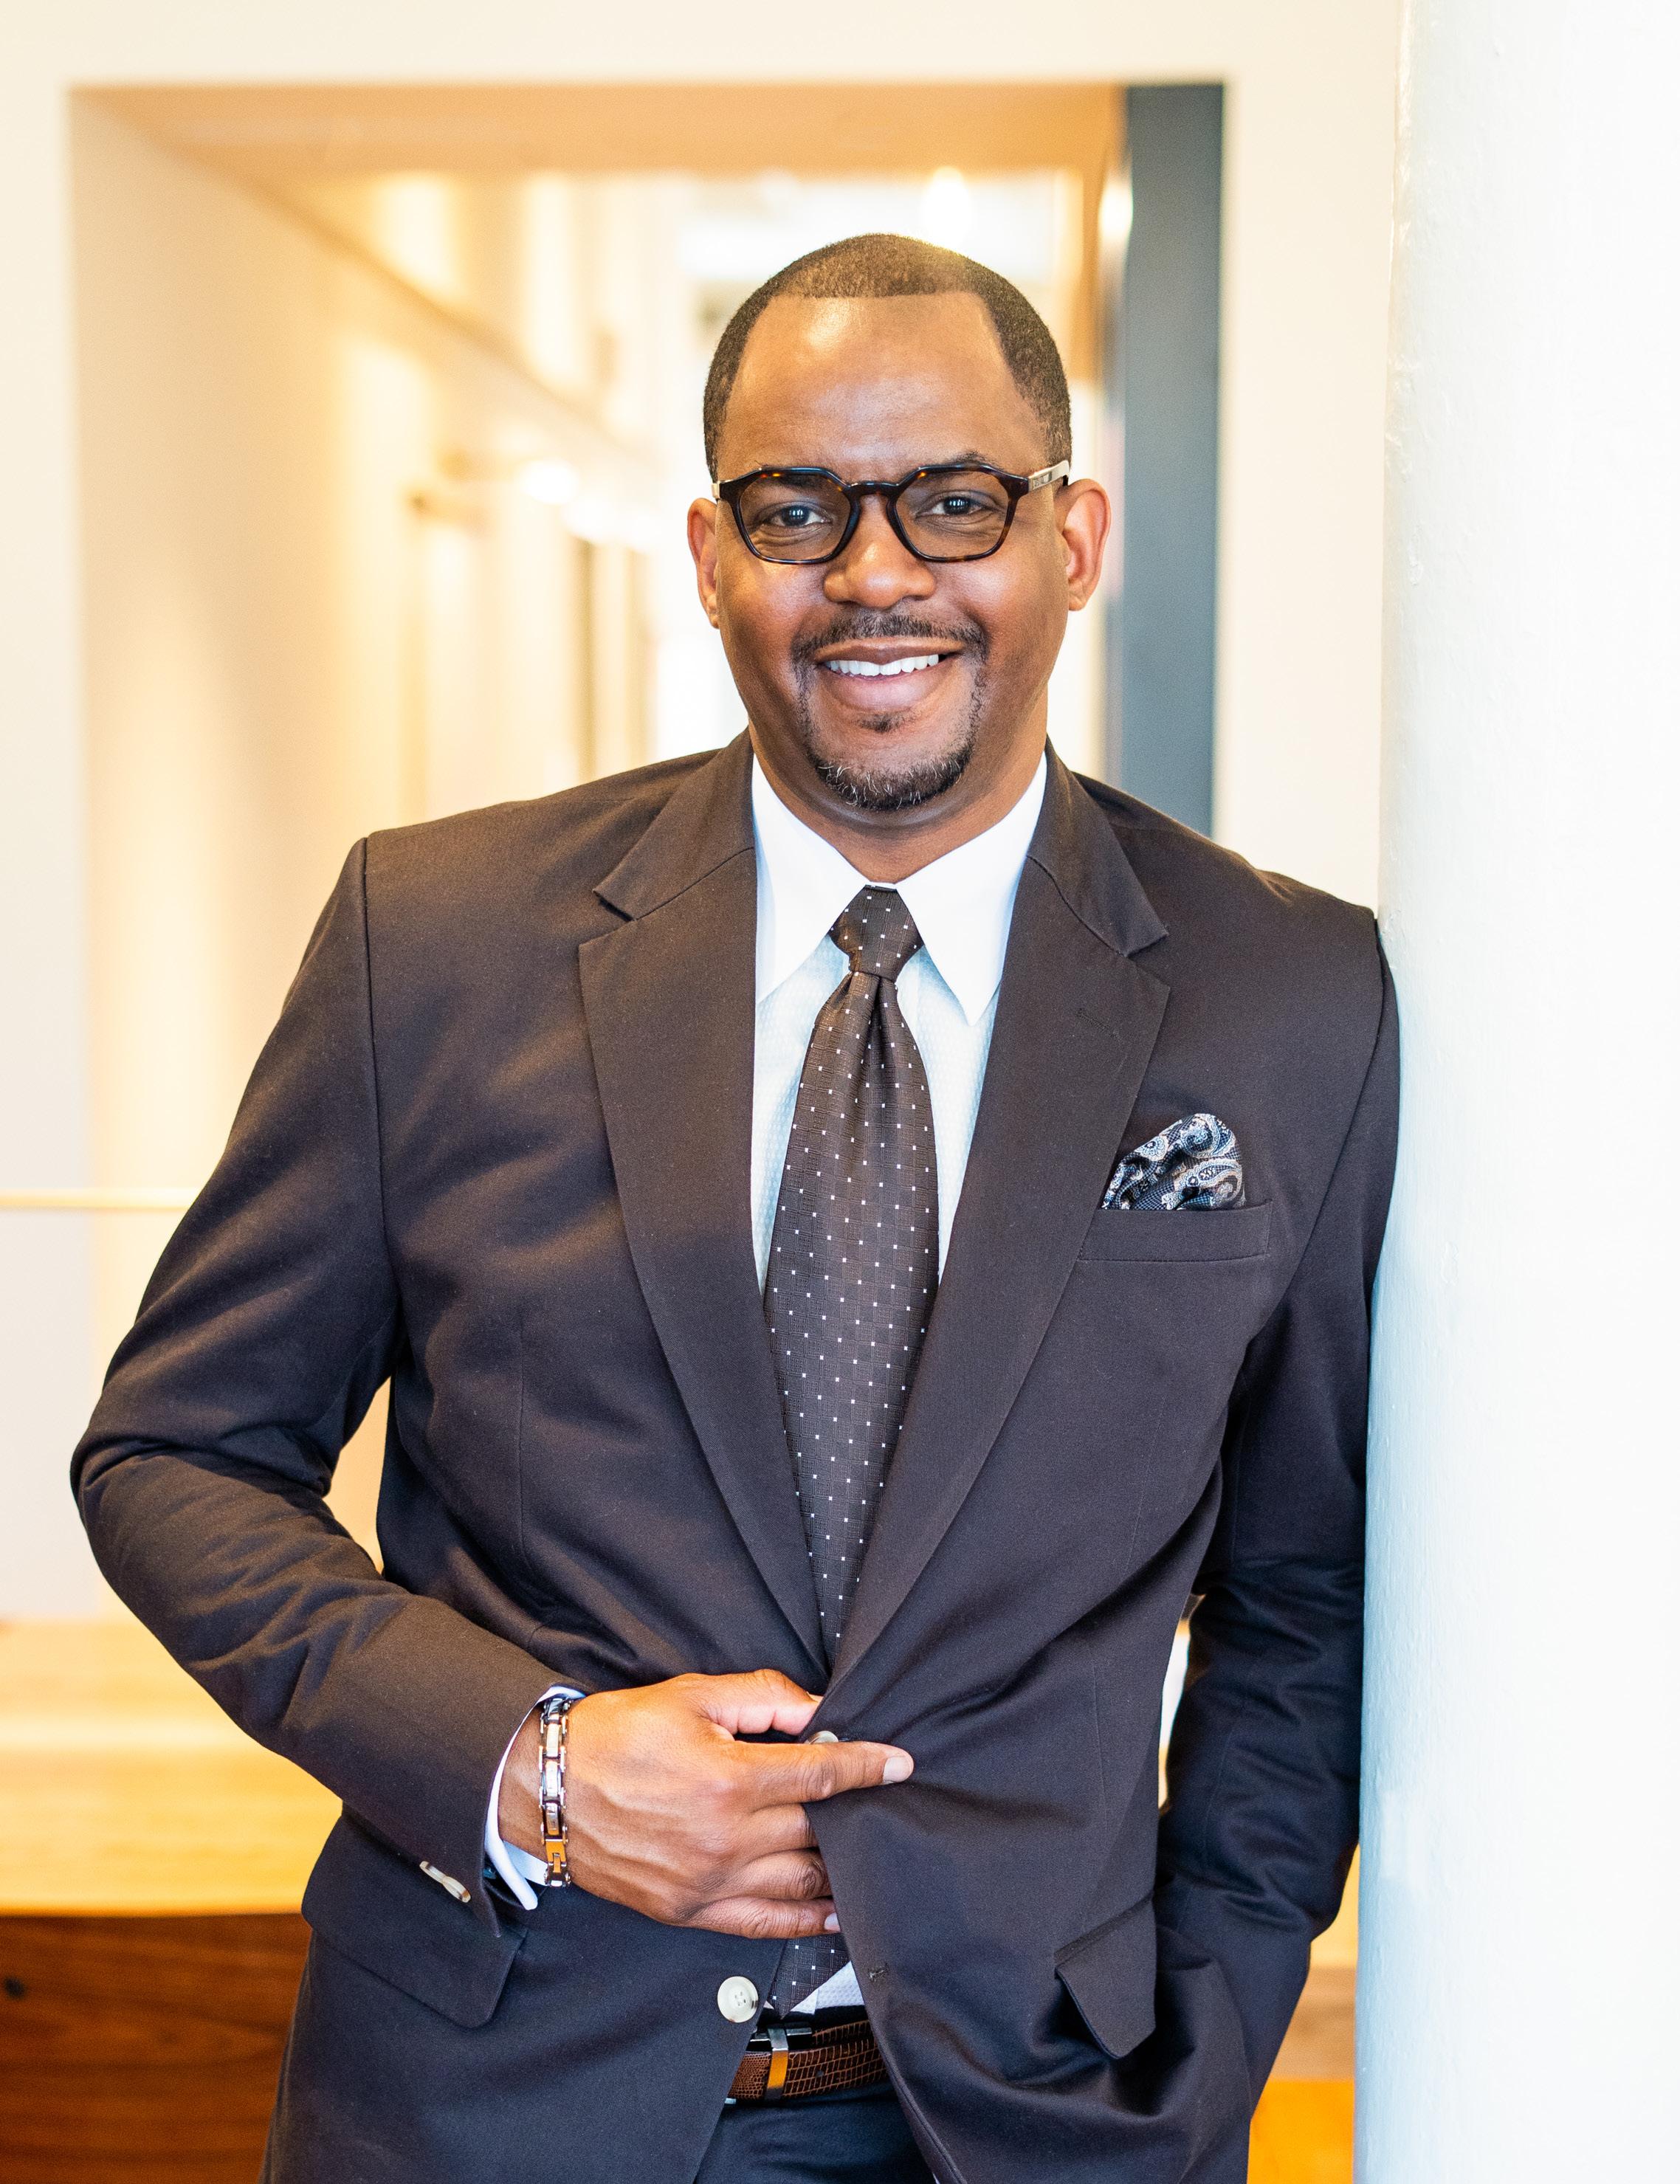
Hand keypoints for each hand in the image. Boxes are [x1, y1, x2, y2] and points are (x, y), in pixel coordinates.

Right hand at [498, 1670, 911, 1938]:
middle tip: (886, 1803)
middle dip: (857, 1814)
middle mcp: (725, 1839)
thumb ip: (761, 1698)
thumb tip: (815, 1709)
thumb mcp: (690, 1695)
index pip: (820, 1775)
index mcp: (729, 1780)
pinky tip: (835, 1912)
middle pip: (816, 1830)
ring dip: (841, 1869)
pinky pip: (763, 1925)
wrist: (548, 1791)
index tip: (900, 1764)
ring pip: (800, 1882)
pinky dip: (806, 1921)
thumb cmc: (615, 1737)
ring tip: (872, 1855)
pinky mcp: (690, 1912)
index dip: (867, 1766)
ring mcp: (708, 1883)